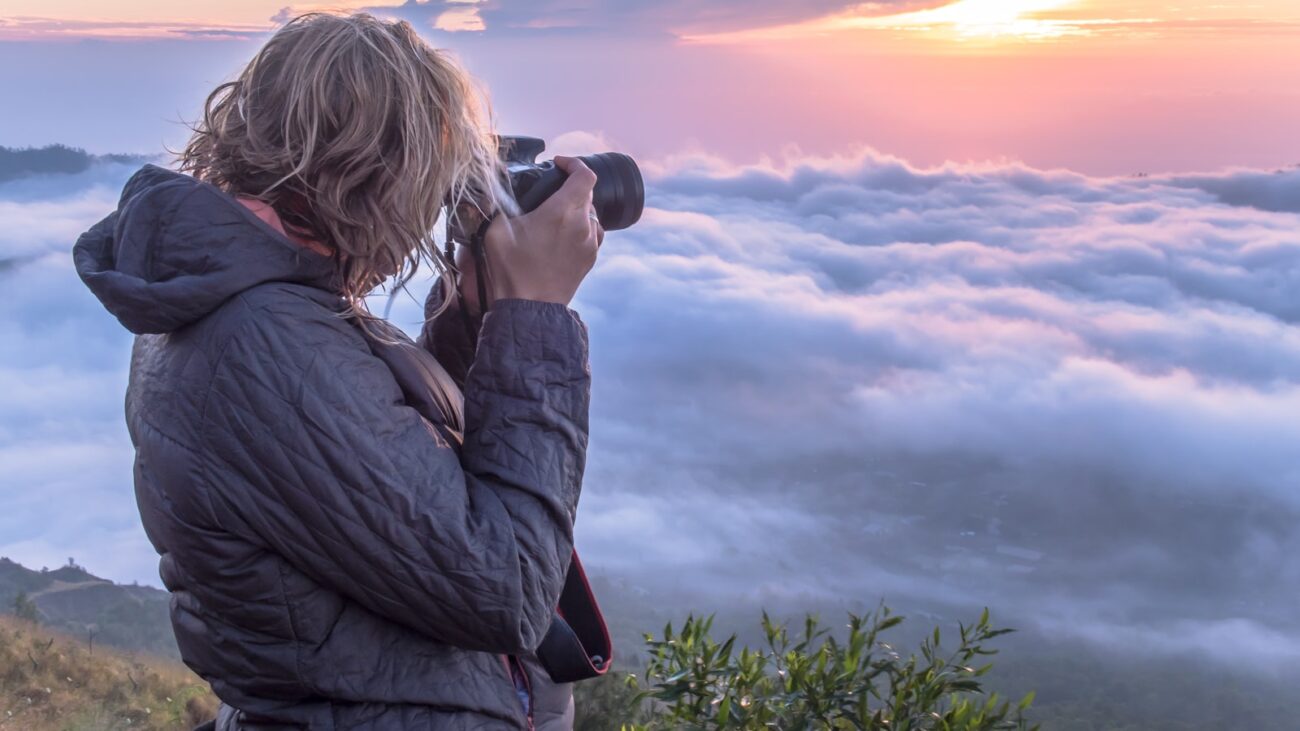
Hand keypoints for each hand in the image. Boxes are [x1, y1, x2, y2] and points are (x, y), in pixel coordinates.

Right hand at [470, 156, 602, 308]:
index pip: (584, 175)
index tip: (558, 164)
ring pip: (592, 214)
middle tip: (549, 191)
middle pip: (587, 193)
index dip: (573, 163)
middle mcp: (583, 225)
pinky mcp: (589, 260)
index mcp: (563, 212)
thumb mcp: (494, 231)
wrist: (528, 309)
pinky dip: (581, 227)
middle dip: (570, 186)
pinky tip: (561, 235)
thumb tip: (491, 188)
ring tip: (555, 214)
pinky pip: (592, 234)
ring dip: (577, 208)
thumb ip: (495, 203)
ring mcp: (589, 244)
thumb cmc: (511, 271)